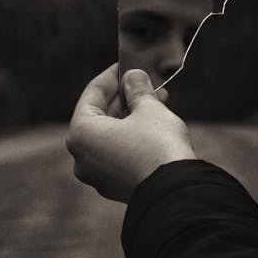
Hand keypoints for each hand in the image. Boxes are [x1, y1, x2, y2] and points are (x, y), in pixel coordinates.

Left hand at [66, 64, 196, 202]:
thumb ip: (137, 89)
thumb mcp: (149, 108)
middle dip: (125, 96)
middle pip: (101, 115)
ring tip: (158, 99)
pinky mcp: (115, 185)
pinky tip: (154, 123)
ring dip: (132, 115)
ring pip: (112, 134)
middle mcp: (82, 156)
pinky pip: (119, 152)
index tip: (126, 64)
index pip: (93, 94)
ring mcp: (97, 174)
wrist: (176, 193)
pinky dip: (132, 135)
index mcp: (81, 133)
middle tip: (145, 81)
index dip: (112, 76)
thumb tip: (133, 77)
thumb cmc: (157, 146)